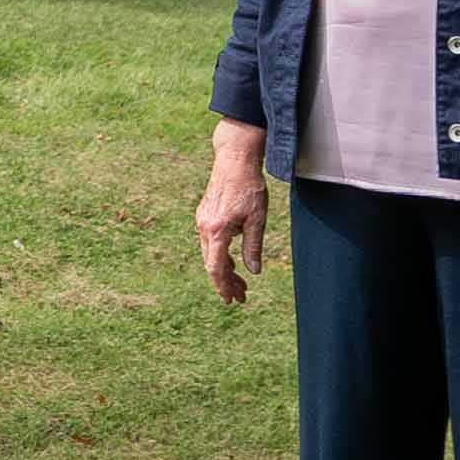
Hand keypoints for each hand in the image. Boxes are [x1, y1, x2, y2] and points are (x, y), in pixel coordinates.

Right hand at [198, 119, 270, 304]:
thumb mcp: (257, 219)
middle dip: (226, 282)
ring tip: (240, 283)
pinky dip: (220, 256)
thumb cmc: (249, 187)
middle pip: (211, 264)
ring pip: (209, 254)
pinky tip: (232, 261)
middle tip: (241, 296)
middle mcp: (204, 227)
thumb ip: (253, 247)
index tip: (231, 300)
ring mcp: (202, 220)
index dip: (223, 287)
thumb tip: (253, 271)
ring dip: (224, 270)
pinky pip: (209, 242)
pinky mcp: (204, 214)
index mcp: (217, 230)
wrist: (234, 159)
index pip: (216, 268)